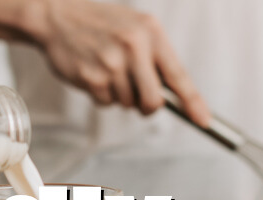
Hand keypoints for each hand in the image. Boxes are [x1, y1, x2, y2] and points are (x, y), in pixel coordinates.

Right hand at [22, 0, 210, 125]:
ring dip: (120, 95)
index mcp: (150, 33)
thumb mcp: (137, 28)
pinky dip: (102, 94)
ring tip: (108, 70)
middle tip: (138, 95)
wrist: (58, 16)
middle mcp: (133, 47)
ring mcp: (111, 63)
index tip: (203, 121)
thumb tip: (175, 94)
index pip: (178, 75)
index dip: (193, 102)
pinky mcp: (91, 77)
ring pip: (128, 103)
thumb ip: (156, 56)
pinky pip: (106, 103)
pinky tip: (94, 73)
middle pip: (154, 101)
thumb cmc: (102, 24)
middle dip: (147, 105)